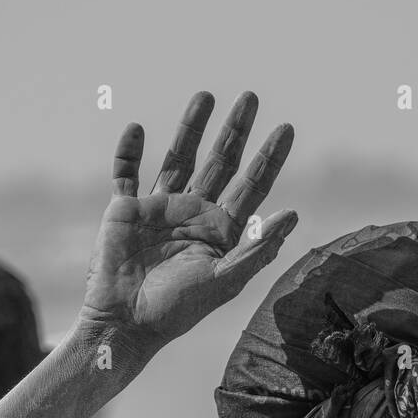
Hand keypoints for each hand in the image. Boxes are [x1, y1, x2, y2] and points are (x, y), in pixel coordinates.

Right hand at [78, 90, 296, 359]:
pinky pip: (126, 172)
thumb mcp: (223, 281)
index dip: (269, 158)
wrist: (125, 323)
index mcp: (222, 232)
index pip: (252, 187)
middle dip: (236, 131)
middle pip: (221, 163)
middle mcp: (195, 215)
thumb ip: (257, 248)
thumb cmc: (176, 310)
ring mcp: (160, 209)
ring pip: (179, 157)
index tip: (286, 129)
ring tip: (207, 95)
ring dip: (191, 127)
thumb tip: (292, 215)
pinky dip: (129, 151)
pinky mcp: (126, 209)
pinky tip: (137, 129)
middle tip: (252, 97)